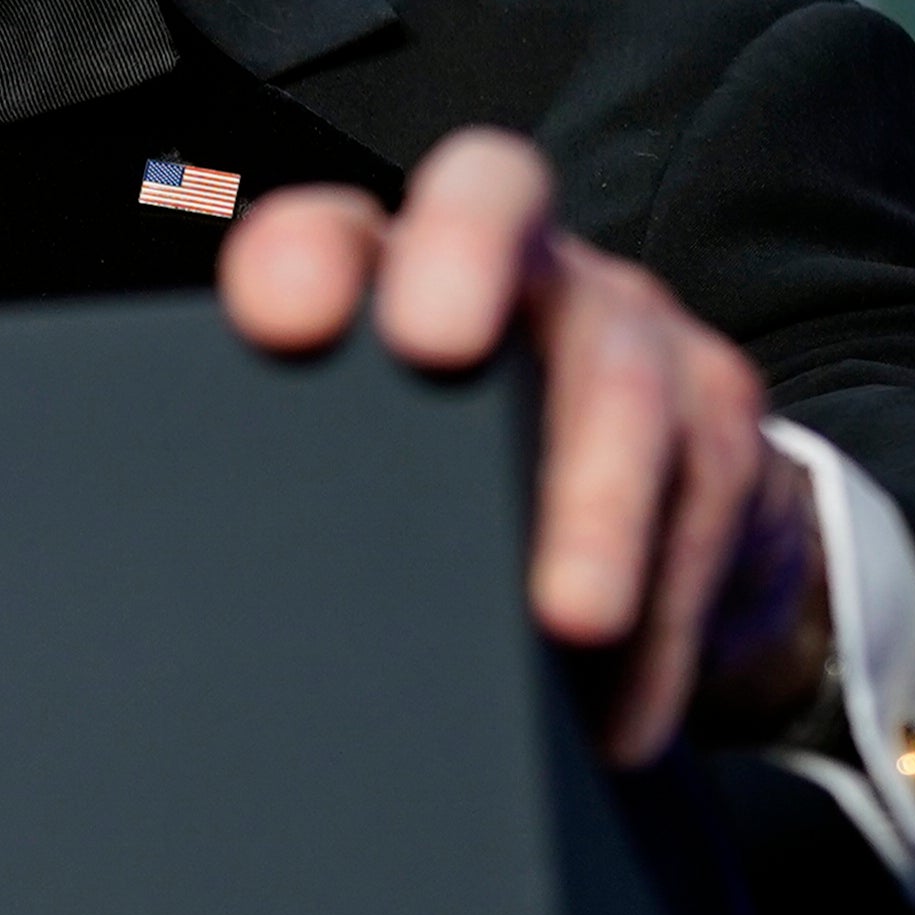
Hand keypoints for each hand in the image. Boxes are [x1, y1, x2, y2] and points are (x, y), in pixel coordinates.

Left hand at [215, 127, 830, 768]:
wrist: (655, 503)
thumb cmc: (469, 481)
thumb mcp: (380, 464)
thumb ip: (305, 475)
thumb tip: (193, 609)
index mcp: (398, 270)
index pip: (340, 219)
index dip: (307, 250)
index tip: (278, 321)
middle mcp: (520, 266)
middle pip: (497, 200)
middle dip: (461, 258)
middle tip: (431, 344)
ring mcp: (632, 331)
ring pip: (622, 380)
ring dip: (597, 506)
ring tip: (568, 615)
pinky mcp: (721, 422)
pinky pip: (707, 510)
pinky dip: (663, 629)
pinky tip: (621, 715)